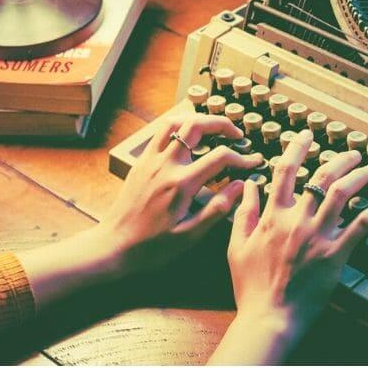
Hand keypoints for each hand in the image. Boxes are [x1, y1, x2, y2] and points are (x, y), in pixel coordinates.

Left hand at [18, 114, 261, 310]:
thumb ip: (217, 208)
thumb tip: (239, 186)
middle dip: (221, 124)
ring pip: (175, 122)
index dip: (242, 158)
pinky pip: (160, 133)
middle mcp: (165, 165)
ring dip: (197, 120)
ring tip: (212, 129)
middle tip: (236, 134)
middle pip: (196, 126)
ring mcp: (150, 160)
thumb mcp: (190, 236)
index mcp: (181, 184)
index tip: (253, 162)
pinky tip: (187, 138)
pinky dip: (178, 127)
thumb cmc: (151, 246)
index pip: (220, 157)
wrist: (114, 246)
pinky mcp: (141, 162)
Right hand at [210, 130, 367, 363]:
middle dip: (340, 159)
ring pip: (342, 194)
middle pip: (321, 177)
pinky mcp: (336, 255)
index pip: (285, 172)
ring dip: (360, 175)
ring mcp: (318, 236)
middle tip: (353, 152)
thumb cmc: (251, 286)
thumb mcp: (236, 246)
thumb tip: (248, 186)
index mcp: (272, 216)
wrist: (269, 317)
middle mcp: (296, 220)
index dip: (297, 148)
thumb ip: (243, 213)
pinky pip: (362, 225)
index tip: (307, 136)